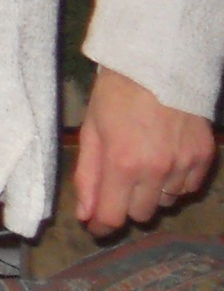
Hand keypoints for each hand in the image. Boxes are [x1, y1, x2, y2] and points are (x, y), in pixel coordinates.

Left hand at [73, 67, 216, 234]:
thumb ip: (87, 176)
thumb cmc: (116, 94)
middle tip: (118, 183)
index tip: (96, 226)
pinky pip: (189, 188)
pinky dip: (175, 181)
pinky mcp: (205, 157)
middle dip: (125, 204)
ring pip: (167, 202)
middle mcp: (157, 170)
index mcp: (122, 163)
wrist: (158, 64)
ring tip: (143, 164)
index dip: (102, 226)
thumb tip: (85, 215)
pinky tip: (165, 160)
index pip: (113, 216)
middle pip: (141, 214)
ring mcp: (185, 165)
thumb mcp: (91, 131)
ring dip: (152, 193)